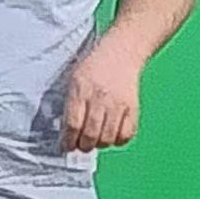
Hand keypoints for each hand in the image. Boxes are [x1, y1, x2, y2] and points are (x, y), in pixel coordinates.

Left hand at [60, 37, 144, 152]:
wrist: (121, 52)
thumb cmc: (94, 67)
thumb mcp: (74, 80)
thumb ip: (69, 105)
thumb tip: (66, 134)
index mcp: (81, 89)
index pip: (73, 124)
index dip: (68, 141)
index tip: (66, 146)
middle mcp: (100, 97)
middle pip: (90, 135)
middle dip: (83, 145)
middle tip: (82, 144)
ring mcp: (118, 103)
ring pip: (108, 138)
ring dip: (100, 144)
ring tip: (96, 139)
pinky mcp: (133, 107)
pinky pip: (126, 135)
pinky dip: (118, 140)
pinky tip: (112, 133)